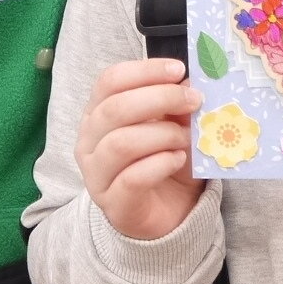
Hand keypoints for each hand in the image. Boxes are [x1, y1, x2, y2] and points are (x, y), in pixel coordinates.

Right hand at [77, 58, 205, 240]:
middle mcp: (89, 141)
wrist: (164, 213)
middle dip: (159, 98)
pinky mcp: (113, 203)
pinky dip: (160, 164)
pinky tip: (178, 159)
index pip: (109, 81)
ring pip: (121, 143)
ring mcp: (96, 174)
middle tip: (193, 100)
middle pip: (115, 109)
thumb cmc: (163, 160)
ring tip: (186, 137)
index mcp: (98, 113)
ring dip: (162, 134)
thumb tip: (190, 84)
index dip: (144, 71)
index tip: (178, 70)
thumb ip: (176, 106)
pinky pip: (132, 178)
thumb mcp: (173, 126)